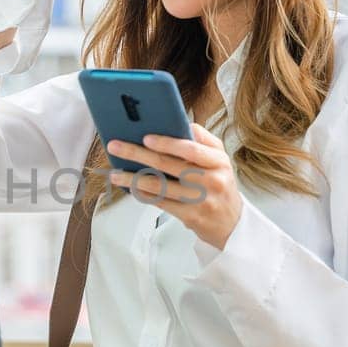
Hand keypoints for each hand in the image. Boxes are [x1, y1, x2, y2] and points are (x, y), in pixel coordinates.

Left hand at [106, 123, 242, 248]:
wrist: (232, 223)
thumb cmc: (220, 185)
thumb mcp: (219, 160)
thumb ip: (202, 140)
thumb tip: (179, 123)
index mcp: (218, 161)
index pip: (191, 149)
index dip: (167, 143)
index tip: (146, 137)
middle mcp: (211, 180)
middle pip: (168, 165)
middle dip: (137, 154)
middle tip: (116, 147)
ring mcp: (200, 200)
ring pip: (159, 186)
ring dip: (132, 179)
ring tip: (115, 173)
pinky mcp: (190, 216)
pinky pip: (160, 202)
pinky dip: (142, 194)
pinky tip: (129, 187)